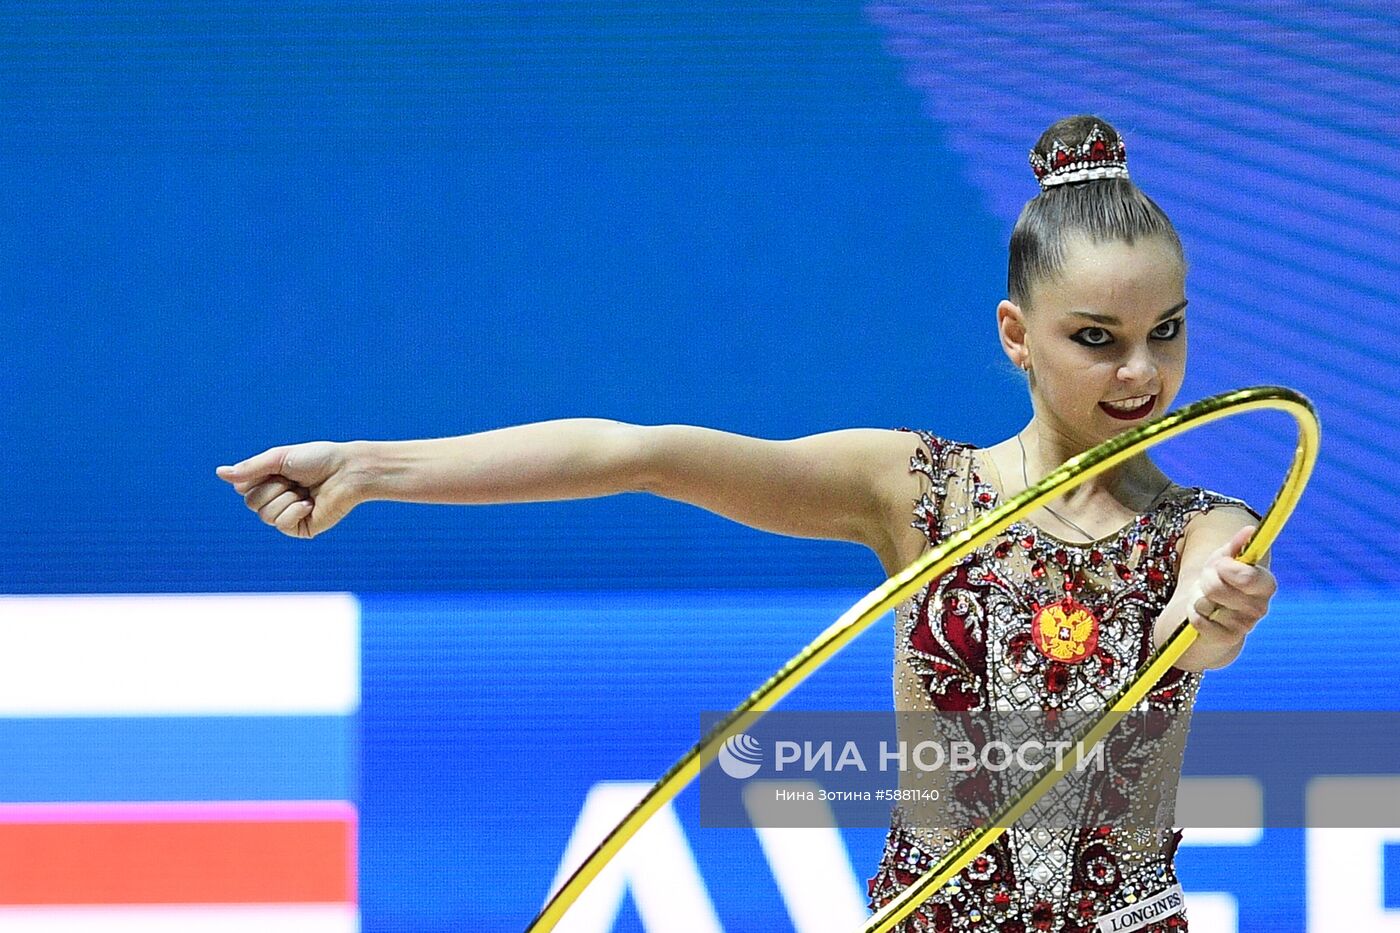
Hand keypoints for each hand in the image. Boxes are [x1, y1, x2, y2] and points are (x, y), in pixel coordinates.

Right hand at [215, 441, 367, 538]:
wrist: (348, 472)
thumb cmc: (318, 460)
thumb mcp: (279, 458)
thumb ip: (250, 468)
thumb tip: (219, 473)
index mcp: (269, 481)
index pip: (243, 488)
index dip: (256, 478)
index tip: (278, 468)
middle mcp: (276, 500)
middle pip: (251, 503)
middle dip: (273, 488)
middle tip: (294, 480)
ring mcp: (288, 516)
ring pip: (265, 515)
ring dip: (285, 499)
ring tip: (305, 491)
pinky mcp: (301, 528)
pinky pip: (282, 525)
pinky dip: (295, 511)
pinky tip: (310, 504)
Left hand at [1186, 525, 1276, 646]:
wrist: (1211, 611)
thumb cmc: (1221, 579)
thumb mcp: (1225, 558)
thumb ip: (1237, 545)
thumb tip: (1249, 530)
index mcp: (1266, 584)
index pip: (1246, 577)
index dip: (1225, 568)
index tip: (1220, 564)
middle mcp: (1260, 607)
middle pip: (1217, 589)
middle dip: (1206, 580)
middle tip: (1208, 580)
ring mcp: (1245, 626)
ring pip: (1205, 604)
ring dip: (1199, 597)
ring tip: (1207, 597)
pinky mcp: (1227, 640)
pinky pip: (1198, 621)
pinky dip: (1193, 614)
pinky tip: (1203, 613)